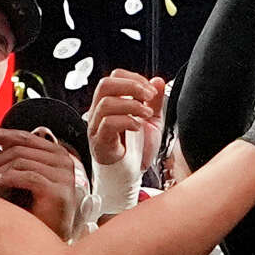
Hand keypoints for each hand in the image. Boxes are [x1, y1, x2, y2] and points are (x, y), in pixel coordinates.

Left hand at [0, 126, 78, 240]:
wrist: (50, 236)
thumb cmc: (37, 208)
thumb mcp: (25, 178)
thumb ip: (17, 161)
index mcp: (57, 154)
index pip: (27, 137)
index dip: (3, 134)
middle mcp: (64, 161)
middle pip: (22, 149)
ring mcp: (64, 175)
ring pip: (24, 161)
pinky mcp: (59, 190)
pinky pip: (30, 177)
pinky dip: (10, 177)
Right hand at [87, 70, 163, 213]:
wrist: (132, 177)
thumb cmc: (138, 150)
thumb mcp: (152, 121)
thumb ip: (155, 101)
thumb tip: (157, 80)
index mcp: (111, 104)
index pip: (114, 77)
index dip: (134, 79)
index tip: (151, 91)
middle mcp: (99, 113)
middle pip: (105, 84)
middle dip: (131, 86)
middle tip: (149, 97)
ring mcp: (97, 128)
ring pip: (106, 103)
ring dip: (132, 105)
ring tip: (146, 114)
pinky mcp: (100, 143)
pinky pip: (107, 124)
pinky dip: (127, 121)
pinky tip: (137, 127)